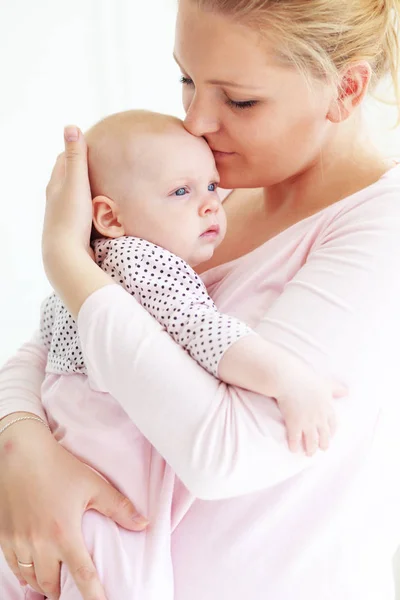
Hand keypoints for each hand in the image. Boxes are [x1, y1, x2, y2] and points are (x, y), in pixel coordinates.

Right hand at [0, 417, 147, 599]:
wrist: (20, 453)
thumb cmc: (58, 467)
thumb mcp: (93, 485)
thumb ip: (119, 507)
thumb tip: (144, 523)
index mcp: (64, 533)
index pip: (82, 575)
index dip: (93, 595)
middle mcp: (39, 544)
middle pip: (51, 583)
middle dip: (63, 591)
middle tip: (73, 591)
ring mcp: (18, 541)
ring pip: (30, 578)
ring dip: (43, 584)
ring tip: (54, 584)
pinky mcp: (4, 536)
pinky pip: (13, 566)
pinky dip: (24, 574)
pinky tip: (31, 572)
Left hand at [42, 127, 110, 318]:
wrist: (66, 257)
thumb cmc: (71, 219)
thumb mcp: (76, 183)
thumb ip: (77, 157)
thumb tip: (71, 126)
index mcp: (56, 185)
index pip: (64, 159)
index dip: (77, 148)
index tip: (93, 142)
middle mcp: (57, 200)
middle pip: (70, 178)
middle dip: (83, 168)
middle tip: (103, 161)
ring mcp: (65, 217)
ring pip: (78, 197)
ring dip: (89, 189)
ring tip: (106, 184)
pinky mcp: (74, 231)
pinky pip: (85, 213)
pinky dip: (94, 206)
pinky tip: (104, 211)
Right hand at [276, 368, 345, 455]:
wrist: (289, 379)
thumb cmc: (306, 378)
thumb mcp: (325, 383)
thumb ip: (336, 388)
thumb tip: (347, 391)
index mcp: (328, 408)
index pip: (333, 425)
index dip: (331, 433)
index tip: (329, 436)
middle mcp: (320, 418)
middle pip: (324, 437)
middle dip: (323, 445)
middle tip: (320, 449)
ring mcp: (307, 422)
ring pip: (312, 442)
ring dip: (310, 449)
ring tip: (308, 453)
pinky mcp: (294, 424)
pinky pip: (295, 439)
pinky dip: (294, 446)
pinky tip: (293, 450)